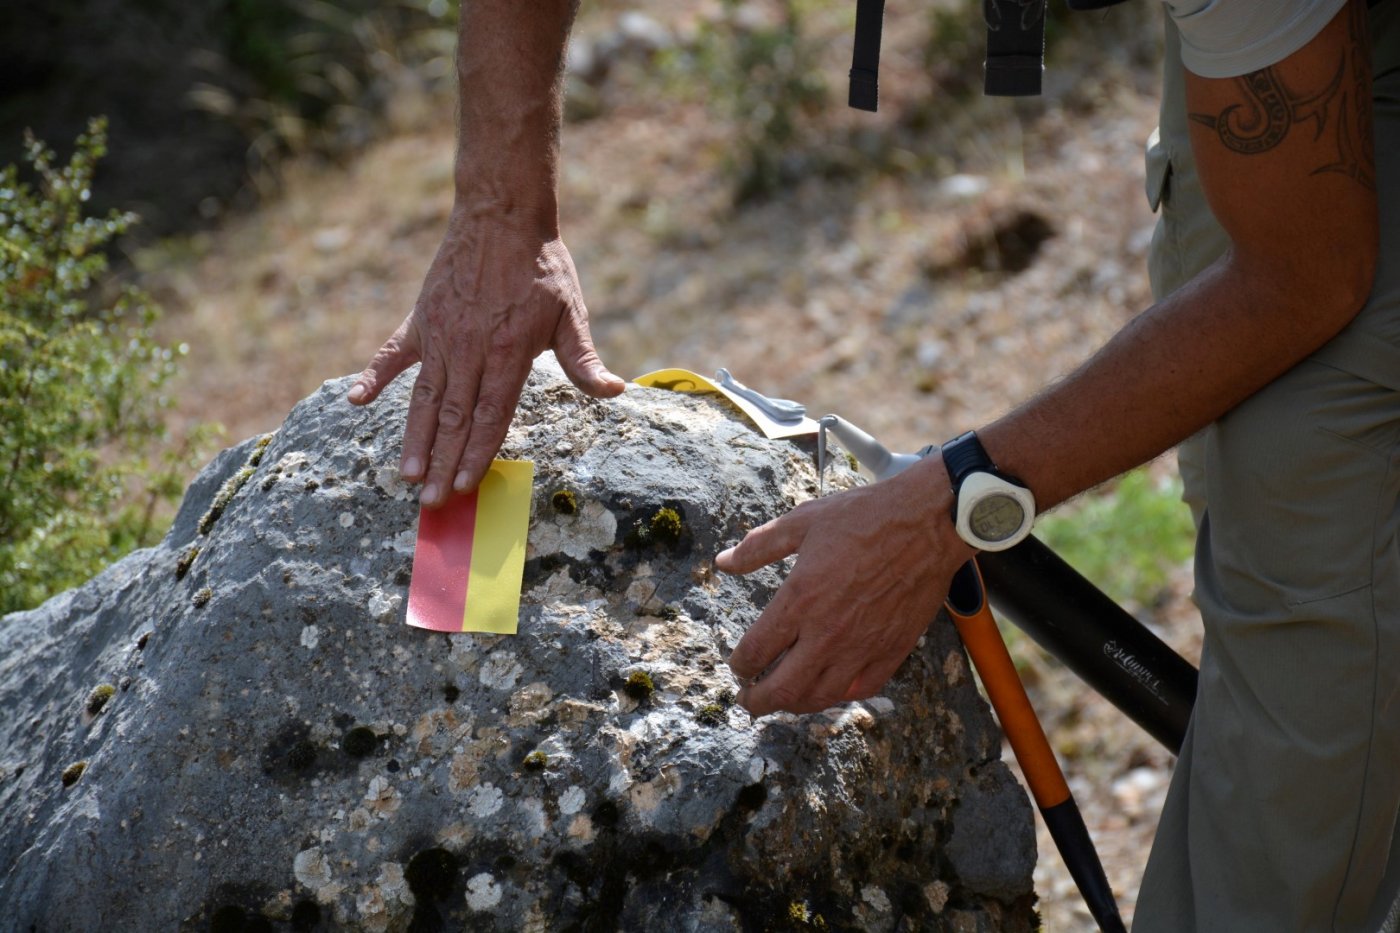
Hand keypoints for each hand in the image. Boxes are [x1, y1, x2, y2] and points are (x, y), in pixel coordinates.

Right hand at [348, 212, 623, 504]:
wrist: (502, 214)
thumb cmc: (542, 266)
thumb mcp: (570, 312)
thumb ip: (584, 358)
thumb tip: (613, 391)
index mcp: (507, 353)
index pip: (490, 415)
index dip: (477, 452)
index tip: (464, 485)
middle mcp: (469, 349)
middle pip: (453, 418)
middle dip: (442, 463)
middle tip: (431, 502)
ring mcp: (440, 335)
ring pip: (423, 398)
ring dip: (414, 439)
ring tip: (407, 474)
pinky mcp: (420, 319)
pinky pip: (392, 354)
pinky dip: (373, 377)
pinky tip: (356, 402)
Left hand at [715, 457, 973, 715]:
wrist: (929, 523)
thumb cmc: (865, 517)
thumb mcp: (802, 522)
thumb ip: (758, 547)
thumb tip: (723, 562)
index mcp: (800, 600)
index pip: (756, 651)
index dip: (740, 665)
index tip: (738, 665)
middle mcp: (827, 633)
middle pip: (782, 689)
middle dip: (757, 701)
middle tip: (748, 701)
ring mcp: (861, 647)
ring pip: (819, 697)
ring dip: (794, 705)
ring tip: (783, 700)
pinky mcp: (892, 651)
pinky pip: (860, 689)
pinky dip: (838, 696)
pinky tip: (829, 689)